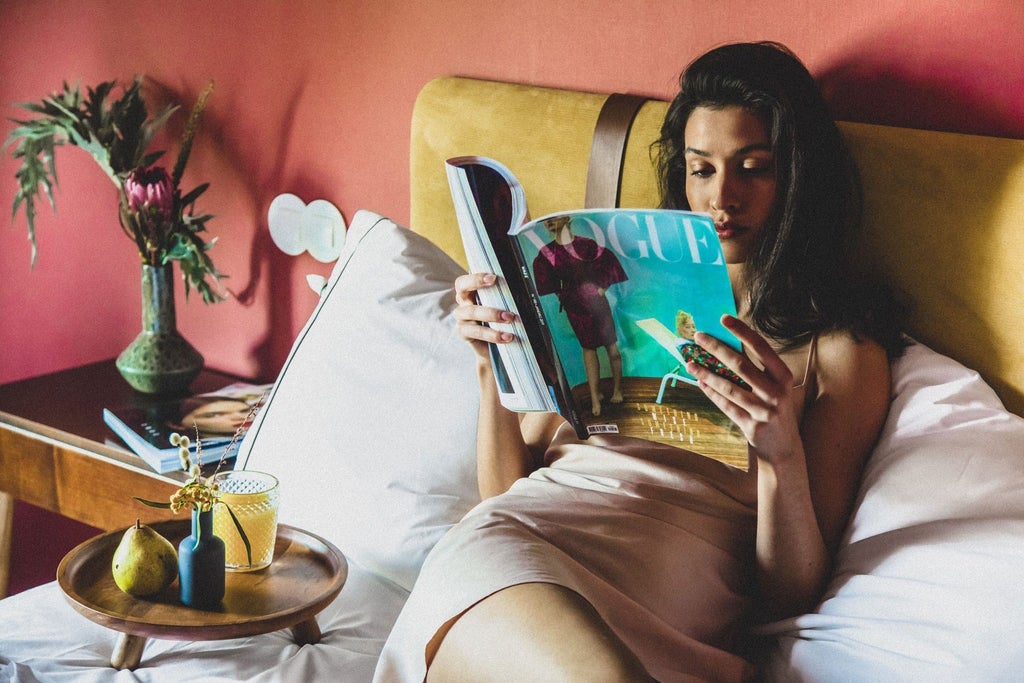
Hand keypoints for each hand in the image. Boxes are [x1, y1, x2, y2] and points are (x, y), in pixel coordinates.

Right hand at [453, 272, 516, 358]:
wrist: (495, 349)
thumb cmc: (501, 323)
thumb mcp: (503, 307)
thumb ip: (506, 296)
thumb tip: (525, 286)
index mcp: (470, 293)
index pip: (465, 281)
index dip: (476, 277)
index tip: (493, 277)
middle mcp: (463, 303)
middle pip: (462, 289)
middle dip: (477, 283)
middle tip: (495, 284)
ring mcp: (462, 319)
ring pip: (472, 312)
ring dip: (491, 313)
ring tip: (510, 318)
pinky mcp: (464, 333)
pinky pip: (476, 332)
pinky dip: (493, 334)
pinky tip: (507, 337)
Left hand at [686, 315, 802, 463]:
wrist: (784, 447)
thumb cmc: (775, 409)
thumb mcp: (775, 387)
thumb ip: (757, 370)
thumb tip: (726, 345)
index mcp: (784, 377)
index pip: (761, 348)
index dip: (742, 332)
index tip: (723, 319)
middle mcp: (776, 392)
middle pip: (741, 365)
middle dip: (716, 348)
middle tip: (698, 337)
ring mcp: (764, 411)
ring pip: (729, 387)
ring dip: (706, 373)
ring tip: (690, 363)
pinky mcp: (751, 426)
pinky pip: (726, 406)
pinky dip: (711, 394)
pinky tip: (699, 384)